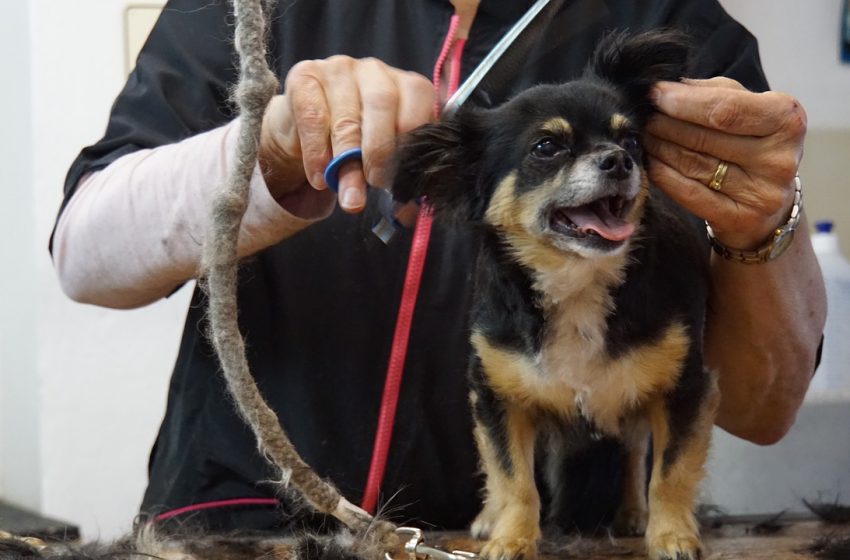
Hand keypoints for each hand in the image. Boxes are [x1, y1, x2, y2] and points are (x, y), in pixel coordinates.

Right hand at [259, 56, 432, 214]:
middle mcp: (375, 70)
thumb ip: (400, 177)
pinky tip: (319, 178)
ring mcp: (339, 69)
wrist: (308, 133)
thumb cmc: (357, 144)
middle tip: (376, 184)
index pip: (418, 100)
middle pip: (382, 105)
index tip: (401, 175)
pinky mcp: (304, 76)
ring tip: (349, 197)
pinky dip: (317, 154)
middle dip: (380, 151)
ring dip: (347, 164)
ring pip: (346, 118)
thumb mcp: (384, 158)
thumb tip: (407, 213)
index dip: (410, 139)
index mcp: (405, 84)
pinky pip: (313, 117)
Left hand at [643, 78, 806, 250]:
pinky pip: (691, 193)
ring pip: (694, 164)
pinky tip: (649, 163)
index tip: (654, 95)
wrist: (768, 200)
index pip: (726, 109)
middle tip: (643, 117)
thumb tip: (666, 86)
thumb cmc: (751, 142)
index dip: (685, 102)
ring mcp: (763, 193)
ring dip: (660, 148)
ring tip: (643, 136)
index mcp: (786, 120)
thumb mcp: (744, 108)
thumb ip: (712, 93)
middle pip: (705, 138)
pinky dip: (664, 176)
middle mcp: (780, 158)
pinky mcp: (742, 219)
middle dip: (666, 124)